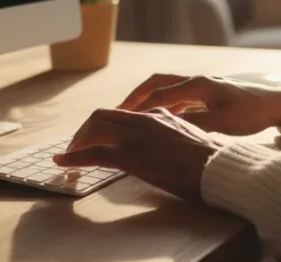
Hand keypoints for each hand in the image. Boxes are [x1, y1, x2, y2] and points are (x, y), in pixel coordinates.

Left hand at [53, 107, 225, 200]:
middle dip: (85, 130)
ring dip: (77, 142)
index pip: (124, 113)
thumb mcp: (192, 138)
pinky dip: (74, 159)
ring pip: (94, 129)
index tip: (97, 137)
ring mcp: (135, 136)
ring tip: (68, 156)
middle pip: (102, 115)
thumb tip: (169, 139)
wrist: (217, 166)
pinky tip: (63, 164)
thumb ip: (175, 133)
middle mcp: (144, 120)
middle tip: (77, 146)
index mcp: (159, 115)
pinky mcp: (129, 156)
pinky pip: (92, 154)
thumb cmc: (211, 158)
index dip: (106, 125)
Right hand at [118, 73, 280, 135]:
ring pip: (166, 88)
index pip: (159, 93)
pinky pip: (176, 96)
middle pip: (157, 83)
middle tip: (117, 112)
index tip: (120, 118)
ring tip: (130, 116)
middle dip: (135, 96)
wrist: (275, 102)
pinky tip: (156, 119)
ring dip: (148, 100)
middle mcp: (196, 80)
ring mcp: (200, 86)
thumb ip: (196, 124)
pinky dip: (162, 104)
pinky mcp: (205, 93)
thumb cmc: (252, 112)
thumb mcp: (224, 123)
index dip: (138, 106)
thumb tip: (168, 130)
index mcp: (198, 84)